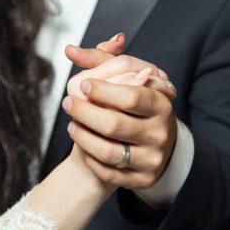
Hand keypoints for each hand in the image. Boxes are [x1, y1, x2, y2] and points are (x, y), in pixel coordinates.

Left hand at [62, 39, 178, 189]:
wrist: (146, 145)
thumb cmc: (132, 106)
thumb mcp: (124, 79)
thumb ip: (100, 61)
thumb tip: (71, 50)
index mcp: (161, 104)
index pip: (132, 96)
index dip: (103, 90)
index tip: (84, 84)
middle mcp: (161, 133)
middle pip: (114, 124)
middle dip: (84, 112)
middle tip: (67, 103)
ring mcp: (153, 159)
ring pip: (108, 151)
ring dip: (82, 136)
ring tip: (71, 124)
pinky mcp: (142, 180)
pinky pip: (108, 172)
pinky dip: (90, 158)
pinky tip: (83, 144)